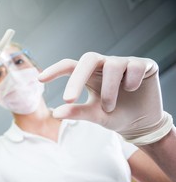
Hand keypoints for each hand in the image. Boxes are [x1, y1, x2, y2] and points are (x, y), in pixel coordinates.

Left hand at [38, 52, 172, 144]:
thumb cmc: (114, 115)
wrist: (141, 123)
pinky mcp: (143, 65)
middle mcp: (104, 65)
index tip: (40, 79)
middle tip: (68, 99)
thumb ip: (77, 112)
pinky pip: (134, 67)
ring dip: (108, 90)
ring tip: (109, 107)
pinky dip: (131, 82)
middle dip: (76, 79)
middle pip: (88, 58)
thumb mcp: (94, 116)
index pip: (70, 65)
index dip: (55, 69)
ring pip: (112, 66)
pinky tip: (132, 91)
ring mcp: (123, 63)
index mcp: (88, 75)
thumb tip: (55, 113)